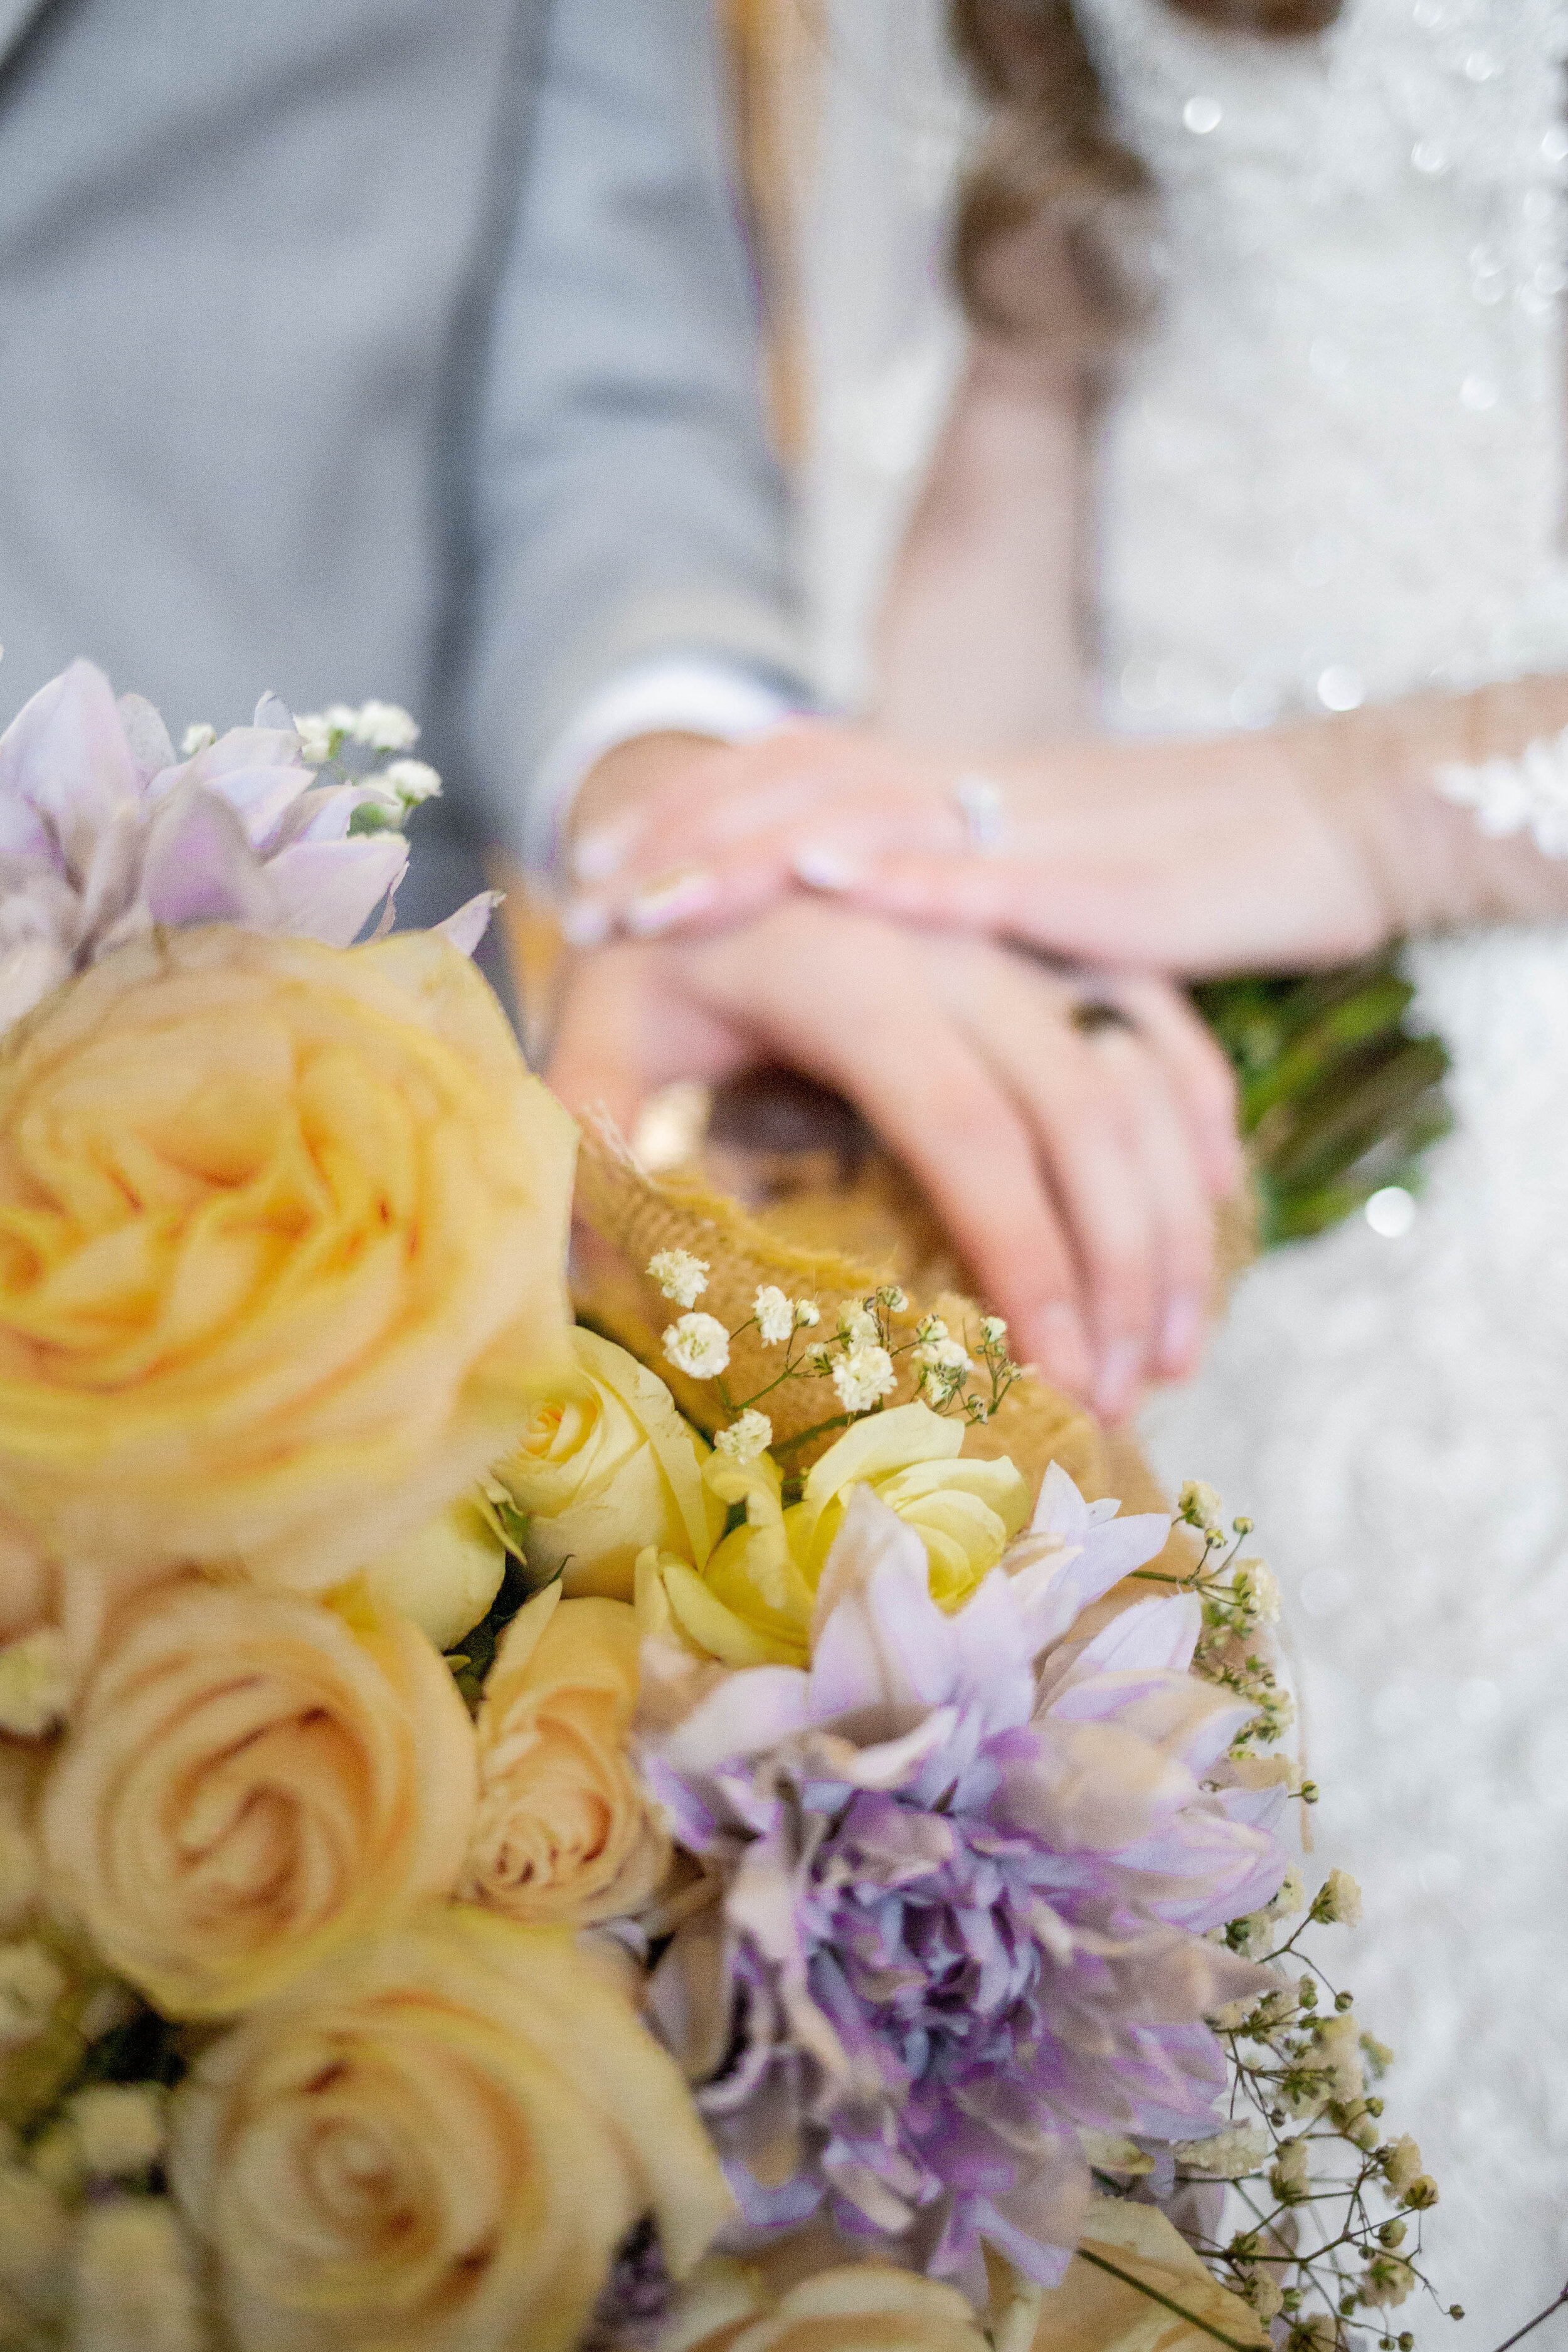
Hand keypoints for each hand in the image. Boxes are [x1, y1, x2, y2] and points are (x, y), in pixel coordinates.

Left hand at [545, 899, 1242, 1423]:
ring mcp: (1022, 938)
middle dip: (1118, 1267)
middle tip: (1123, 1397)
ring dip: (1173, 1222)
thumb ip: (587, 1139)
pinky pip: (1162, 1034)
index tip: (1052, 1374)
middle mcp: (956, 943)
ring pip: (1139, 1080)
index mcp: (845, 969)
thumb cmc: (651, 952)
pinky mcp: (1061, 943)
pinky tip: (1210, 1236)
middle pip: (1081, 1113)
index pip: (965, 1128)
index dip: (1022, 1256)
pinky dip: (1200, 1133)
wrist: (709, 810)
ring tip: (1171, 1358)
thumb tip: (593, 1275)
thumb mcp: (594, 1030)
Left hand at [561, 721, 1388, 976]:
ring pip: (865, 815)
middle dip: (682, 832)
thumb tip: (871, 948)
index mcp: (961, 788)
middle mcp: (977, 791)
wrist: (1342, 817)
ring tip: (649, 896)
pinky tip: (825, 879)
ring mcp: (1035, 829)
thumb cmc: (1201, 862)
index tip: (602, 862)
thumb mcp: (1053, 880)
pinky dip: (902, 875)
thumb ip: (962, 908)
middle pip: (799, 782)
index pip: (799, 771)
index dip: (695, 808)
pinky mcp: (1103, 886)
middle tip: (583, 887)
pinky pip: (992, 873)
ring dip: (746, 853)